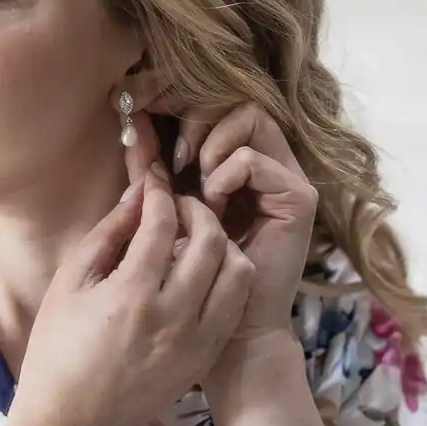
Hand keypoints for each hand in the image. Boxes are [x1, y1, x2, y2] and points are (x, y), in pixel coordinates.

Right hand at [10, 162, 255, 425]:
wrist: (72, 421)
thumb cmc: (57, 349)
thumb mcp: (69, 284)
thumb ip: (107, 235)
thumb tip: (136, 195)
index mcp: (131, 293)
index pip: (163, 223)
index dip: (160, 194)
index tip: (154, 183)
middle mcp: (173, 315)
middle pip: (211, 240)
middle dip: (199, 211)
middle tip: (180, 207)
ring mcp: (196, 339)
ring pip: (236, 271)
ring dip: (222, 244)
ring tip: (196, 240)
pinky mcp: (206, 355)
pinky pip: (234, 304)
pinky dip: (227, 278)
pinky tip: (203, 273)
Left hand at [161, 101, 317, 351]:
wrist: (224, 326)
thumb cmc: (187, 275)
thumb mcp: (163, 208)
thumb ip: (150, 168)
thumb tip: (129, 123)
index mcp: (233, 163)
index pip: (214, 104)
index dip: (177, 98)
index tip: (140, 106)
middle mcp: (264, 163)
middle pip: (234, 100)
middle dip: (194, 117)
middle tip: (173, 155)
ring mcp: (284, 178)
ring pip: (249, 117)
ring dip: (212, 147)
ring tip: (198, 186)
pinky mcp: (297, 197)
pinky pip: (251, 159)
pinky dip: (224, 175)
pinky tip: (214, 204)